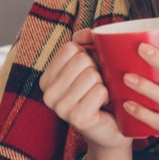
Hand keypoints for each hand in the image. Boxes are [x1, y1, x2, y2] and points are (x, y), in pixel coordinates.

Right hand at [39, 29, 130, 151]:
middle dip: (97, 69)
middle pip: (82, 60)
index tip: (89, 72)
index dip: (88, 55)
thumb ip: (85, 43)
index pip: (70, 48)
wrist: (111, 127)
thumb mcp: (91, 63)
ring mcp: (60, 108)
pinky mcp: (76, 118)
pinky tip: (103, 106)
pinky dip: (108, 95)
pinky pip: (100, 91)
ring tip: (100, 96)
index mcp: (46, 78)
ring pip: (92, 75)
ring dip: (104, 84)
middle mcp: (48, 94)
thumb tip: (88, 32)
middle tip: (97, 86)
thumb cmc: (100, 93)